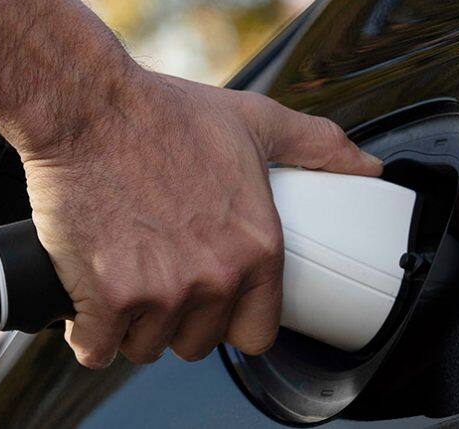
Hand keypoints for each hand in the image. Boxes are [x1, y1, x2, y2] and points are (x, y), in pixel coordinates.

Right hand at [20, 71, 382, 367]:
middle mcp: (216, 278)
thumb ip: (316, 147)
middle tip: (158, 274)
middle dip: (177, 319)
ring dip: (132, 326)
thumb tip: (369, 167)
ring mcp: (162, 292)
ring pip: (147, 347)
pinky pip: (98, 350)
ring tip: (122, 278)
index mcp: (257, 248)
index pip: (256, 333)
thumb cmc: (165, 113)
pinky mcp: (108, 298)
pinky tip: (89, 304)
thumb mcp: (254, 122)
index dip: (231, 319)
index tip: (211, 299)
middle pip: (198, 343)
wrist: (89, 108)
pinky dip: (89, 333)